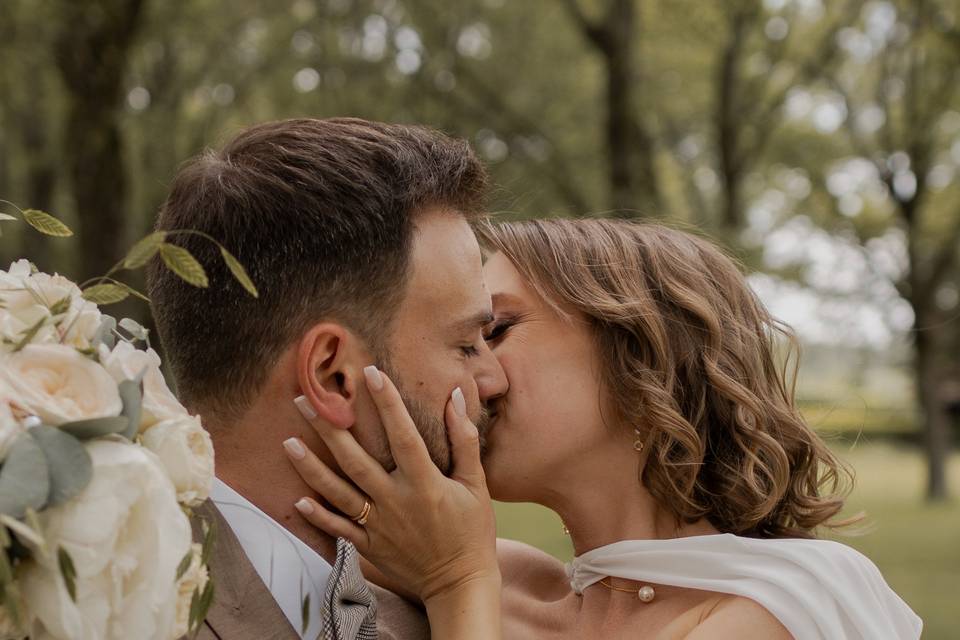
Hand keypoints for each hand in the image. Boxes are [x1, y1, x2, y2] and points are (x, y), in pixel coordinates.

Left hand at [285, 366, 499, 603]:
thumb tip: (455, 398)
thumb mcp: (477, 485)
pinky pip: (339, 530)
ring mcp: (379, 526)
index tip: (370, 373)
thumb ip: (464, 440)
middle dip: (329, 429)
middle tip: (305, 401)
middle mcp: (396, 501)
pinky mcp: (369, 547)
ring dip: (311, 468)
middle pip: (356, 460)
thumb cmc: (472, 530)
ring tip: (288, 443)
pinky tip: (298, 500)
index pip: (402, 435)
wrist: (460, 583)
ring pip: (339, 493)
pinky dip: (318, 516)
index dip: (388, 403)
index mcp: (424, 483)